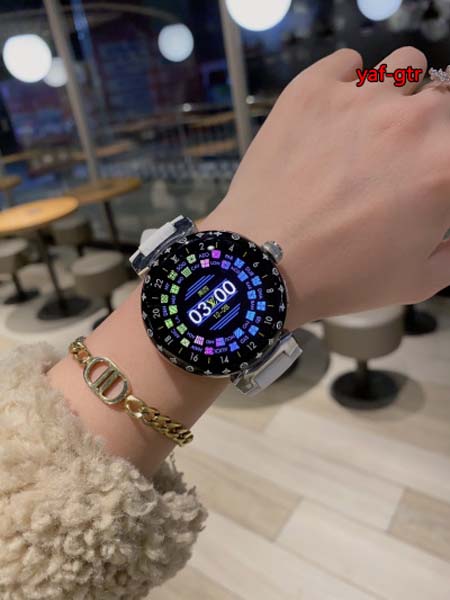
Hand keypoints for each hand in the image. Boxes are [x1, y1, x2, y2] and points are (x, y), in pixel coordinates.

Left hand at [203, 47, 449, 326]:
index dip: (441, 159)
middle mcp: (414, 119)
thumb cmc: (342, 279)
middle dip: (430, 127)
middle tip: (397, 161)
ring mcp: (361, 97)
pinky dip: (347, 81)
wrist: (262, 264)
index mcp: (446, 164)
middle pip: (444, 100)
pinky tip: (334, 113)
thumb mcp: (417, 280)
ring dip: (400, 92)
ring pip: (405, 65)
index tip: (424, 176)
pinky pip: (348, 62)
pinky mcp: (312, 88)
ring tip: (371, 126)